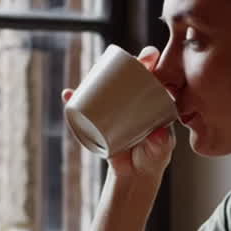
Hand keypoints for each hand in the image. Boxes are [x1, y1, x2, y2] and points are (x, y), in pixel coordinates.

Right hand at [62, 46, 174, 181]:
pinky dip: (75, 101)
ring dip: (97, 75)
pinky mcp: (99, 120)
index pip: (152, 75)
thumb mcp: (160, 151)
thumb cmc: (152, 158)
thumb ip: (161, 144)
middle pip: (127, 74)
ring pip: (104, 87)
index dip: (150, 60)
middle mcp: (132, 100)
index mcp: (151, 100)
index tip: (149, 55)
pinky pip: (86, 107)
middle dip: (126, 61)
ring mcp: (113, 109)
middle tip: (127, 59)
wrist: (134, 175)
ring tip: (93, 72)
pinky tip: (68, 94)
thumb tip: (158, 134)